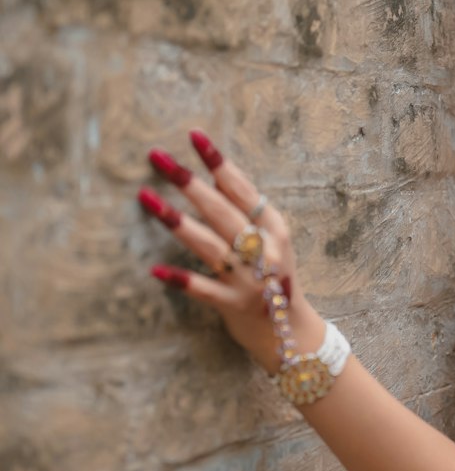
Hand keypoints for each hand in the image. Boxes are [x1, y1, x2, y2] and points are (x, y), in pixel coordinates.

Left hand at [139, 129, 323, 372]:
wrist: (292, 334)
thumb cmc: (275, 280)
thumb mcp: (273, 243)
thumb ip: (249, 216)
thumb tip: (216, 178)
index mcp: (274, 229)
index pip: (242, 188)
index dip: (218, 162)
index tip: (194, 137)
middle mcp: (264, 250)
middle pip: (220, 210)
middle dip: (188, 182)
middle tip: (157, 158)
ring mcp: (249, 279)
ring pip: (208, 244)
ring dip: (176, 221)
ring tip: (146, 198)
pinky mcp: (234, 305)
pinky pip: (203, 289)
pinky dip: (181, 279)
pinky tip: (156, 269)